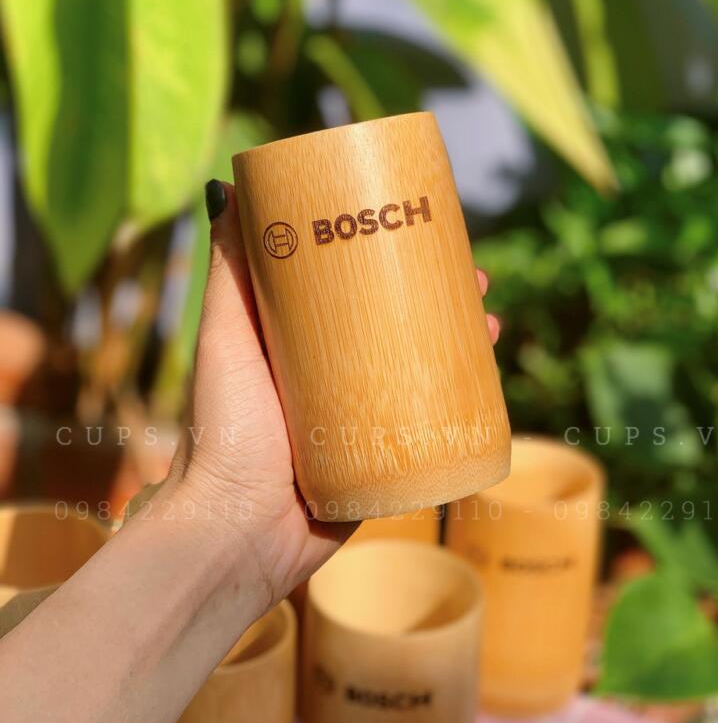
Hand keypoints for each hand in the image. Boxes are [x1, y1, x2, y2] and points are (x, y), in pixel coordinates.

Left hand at [150, 180, 499, 614]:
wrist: (235, 534)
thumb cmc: (222, 433)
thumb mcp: (224, 337)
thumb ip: (229, 272)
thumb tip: (230, 188)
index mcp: (301, 348)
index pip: (359, 292)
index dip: (397, 262)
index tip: (428, 235)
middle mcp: (335, 381)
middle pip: (402, 328)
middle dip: (444, 302)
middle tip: (477, 281)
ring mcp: (363, 423)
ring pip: (426, 374)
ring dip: (465, 347)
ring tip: (491, 323)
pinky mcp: (384, 465)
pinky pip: (433, 429)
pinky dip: (466, 405)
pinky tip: (490, 386)